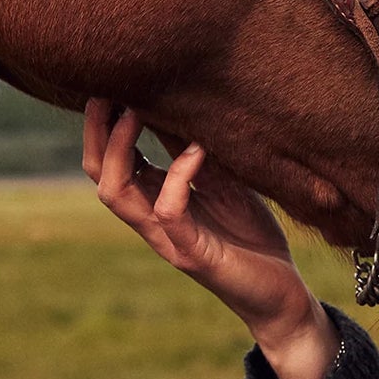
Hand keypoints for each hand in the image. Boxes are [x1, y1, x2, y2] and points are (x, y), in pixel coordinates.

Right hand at [82, 97, 340, 378]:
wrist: (280, 293)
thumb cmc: (251, 236)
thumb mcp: (226, 184)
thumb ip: (200, 155)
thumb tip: (183, 108)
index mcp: (156, 202)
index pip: (110, 164)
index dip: (101, 127)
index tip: (109, 85)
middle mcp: (153, 221)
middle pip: (101, 177)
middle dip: (98, 133)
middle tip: (108, 90)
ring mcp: (169, 240)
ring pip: (118, 196)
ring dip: (122, 149)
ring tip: (135, 110)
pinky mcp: (194, 256)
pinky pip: (168, 213)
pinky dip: (178, 175)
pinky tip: (198, 149)